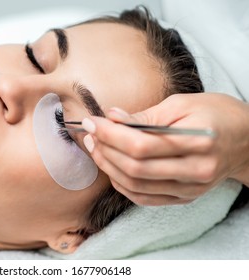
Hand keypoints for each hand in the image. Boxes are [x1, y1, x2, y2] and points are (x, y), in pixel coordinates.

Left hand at [82, 93, 248, 205]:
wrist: (246, 140)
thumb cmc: (215, 114)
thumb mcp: (182, 104)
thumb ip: (145, 116)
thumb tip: (111, 117)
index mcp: (198, 142)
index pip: (141, 144)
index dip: (110, 134)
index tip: (92, 122)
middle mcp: (195, 171)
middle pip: (135, 167)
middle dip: (105, 150)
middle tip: (90, 134)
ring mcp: (189, 188)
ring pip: (136, 186)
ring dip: (109, 167)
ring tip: (96, 148)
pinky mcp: (184, 197)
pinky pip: (144, 198)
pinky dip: (122, 184)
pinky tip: (111, 168)